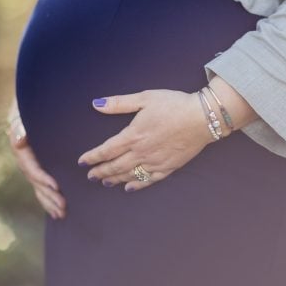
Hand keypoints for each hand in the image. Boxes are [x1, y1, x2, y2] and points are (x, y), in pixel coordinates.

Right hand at [7, 117, 66, 219]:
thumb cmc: (29, 107)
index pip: (32, 168)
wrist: (29, 103)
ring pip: (38, 187)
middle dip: (49, 196)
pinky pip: (42, 185)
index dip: (43, 178)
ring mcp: (30, 164)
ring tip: (62, 214)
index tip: (56, 187)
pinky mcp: (38, 165)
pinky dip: (48, 197)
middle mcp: (25, 159)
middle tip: (64, 207)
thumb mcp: (23, 112)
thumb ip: (20, 125)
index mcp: (22, 148)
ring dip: (49, 201)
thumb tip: (19, 140)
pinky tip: (57, 211)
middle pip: (36, 182)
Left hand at [77, 89, 217, 191]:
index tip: (82, 161)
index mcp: (133, 135)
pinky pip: (148, 180)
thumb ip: (119, 103)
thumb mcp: (145, 98)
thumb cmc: (174, 104)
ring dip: (114, 179)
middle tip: (90, 175)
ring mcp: (155, 162)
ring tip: (105, 182)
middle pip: (115, 166)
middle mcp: (141, 152)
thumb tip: (96, 104)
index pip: (106, 150)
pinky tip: (129, 187)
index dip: (93, 157)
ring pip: (129, 175)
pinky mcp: (168, 167)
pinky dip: (137, 185)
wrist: (203, 117)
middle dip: (100, 172)